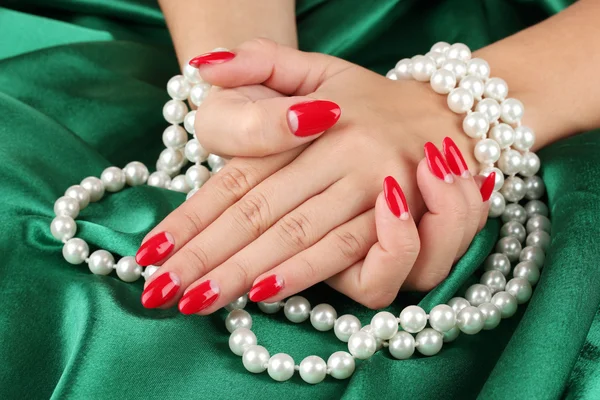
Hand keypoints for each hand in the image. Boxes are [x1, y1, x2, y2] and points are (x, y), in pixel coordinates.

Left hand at [137, 39, 493, 311]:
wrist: (444, 112)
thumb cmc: (366, 100)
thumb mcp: (316, 68)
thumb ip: (261, 63)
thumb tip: (204, 69)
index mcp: (310, 122)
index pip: (236, 178)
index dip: (191, 218)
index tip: (149, 252)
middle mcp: (341, 154)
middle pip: (260, 214)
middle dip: (206, 257)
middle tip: (159, 291)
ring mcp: (375, 187)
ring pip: (300, 237)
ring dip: (246, 271)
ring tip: (199, 299)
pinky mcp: (405, 218)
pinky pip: (353, 255)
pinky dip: (310, 274)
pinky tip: (270, 291)